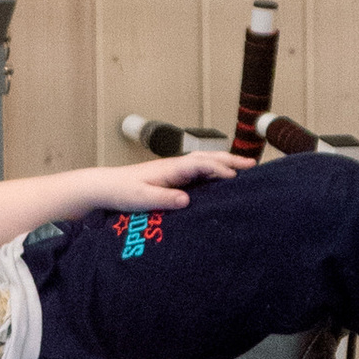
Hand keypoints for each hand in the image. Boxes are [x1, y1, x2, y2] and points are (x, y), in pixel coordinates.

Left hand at [74, 153, 243, 213]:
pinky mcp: (172, 179)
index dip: (219, 169)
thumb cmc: (121, 192)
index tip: (235, 177)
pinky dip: (214, 171)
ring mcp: (174, 171)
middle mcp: (175, 166)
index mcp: (170, 168)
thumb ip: (163, 199)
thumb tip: (187, 199)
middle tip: (253, 165)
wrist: (105, 187)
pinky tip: (222, 179)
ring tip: (245, 168)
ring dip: (224, 163)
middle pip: (207, 159)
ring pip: (204, 163)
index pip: (200, 164)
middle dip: (230, 160)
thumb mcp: (141, 198)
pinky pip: (198, 172)